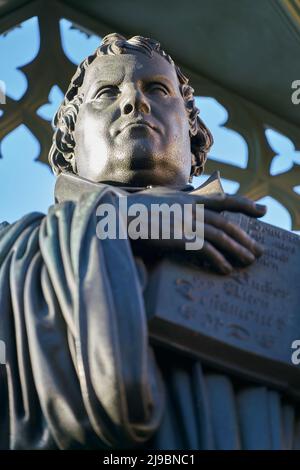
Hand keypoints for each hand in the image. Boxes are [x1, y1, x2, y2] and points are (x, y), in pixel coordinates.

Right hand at [125, 189, 266, 273]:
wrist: (116, 215)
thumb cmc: (133, 209)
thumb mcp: (158, 197)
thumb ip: (175, 197)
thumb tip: (185, 196)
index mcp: (187, 198)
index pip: (222, 199)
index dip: (244, 204)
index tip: (262, 209)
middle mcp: (190, 208)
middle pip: (226, 222)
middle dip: (245, 237)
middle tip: (258, 250)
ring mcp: (186, 221)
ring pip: (221, 235)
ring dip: (237, 250)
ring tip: (248, 261)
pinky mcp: (179, 236)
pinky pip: (206, 248)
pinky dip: (218, 259)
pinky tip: (225, 269)